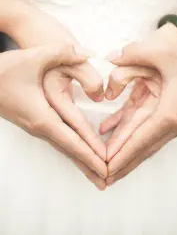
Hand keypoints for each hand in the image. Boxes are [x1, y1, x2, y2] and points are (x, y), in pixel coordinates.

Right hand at [0, 44, 106, 189]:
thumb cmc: (3, 70)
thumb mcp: (33, 57)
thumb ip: (62, 52)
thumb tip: (89, 52)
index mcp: (43, 116)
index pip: (73, 140)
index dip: (91, 154)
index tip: (106, 168)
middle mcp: (40, 127)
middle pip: (70, 151)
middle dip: (89, 166)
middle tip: (108, 182)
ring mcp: (37, 127)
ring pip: (65, 148)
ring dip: (82, 161)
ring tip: (97, 175)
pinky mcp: (36, 122)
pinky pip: (59, 141)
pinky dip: (73, 150)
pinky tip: (80, 153)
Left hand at [102, 24, 176, 184]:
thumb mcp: (167, 52)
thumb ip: (135, 53)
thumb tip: (110, 57)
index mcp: (169, 113)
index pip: (139, 141)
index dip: (120, 156)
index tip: (105, 170)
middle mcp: (174, 125)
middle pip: (143, 149)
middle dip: (123, 164)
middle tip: (103, 179)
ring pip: (149, 144)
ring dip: (131, 156)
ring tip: (114, 168)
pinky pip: (155, 134)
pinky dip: (140, 141)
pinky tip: (127, 140)